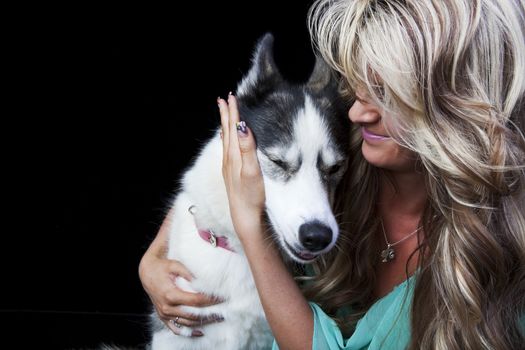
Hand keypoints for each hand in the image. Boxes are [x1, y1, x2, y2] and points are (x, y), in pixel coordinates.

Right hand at [138, 249, 222, 336]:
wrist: (147, 271)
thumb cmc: (162, 267)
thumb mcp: (176, 265)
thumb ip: (189, 274)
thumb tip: (204, 282)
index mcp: (170, 294)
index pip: (196, 301)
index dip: (210, 301)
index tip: (221, 298)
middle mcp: (167, 307)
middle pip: (193, 314)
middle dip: (210, 313)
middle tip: (224, 310)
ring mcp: (164, 314)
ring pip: (187, 323)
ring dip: (203, 322)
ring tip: (217, 318)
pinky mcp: (163, 316)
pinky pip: (175, 328)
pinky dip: (187, 332)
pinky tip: (200, 332)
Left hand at [218, 93, 265, 240]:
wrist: (245, 217)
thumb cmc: (251, 195)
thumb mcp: (251, 171)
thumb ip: (246, 149)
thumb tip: (241, 127)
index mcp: (234, 155)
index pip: (233, 128)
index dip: (233, 112)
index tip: (231, 96)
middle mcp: (229, 159)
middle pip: (226, 131)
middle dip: (226, 115)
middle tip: (224, 99)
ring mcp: (229, 166)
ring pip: (226, 140)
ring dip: (225, 125)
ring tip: (224, 114)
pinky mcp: (232, 173)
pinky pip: (228, 149)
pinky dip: (227, 139)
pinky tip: (227, 140)